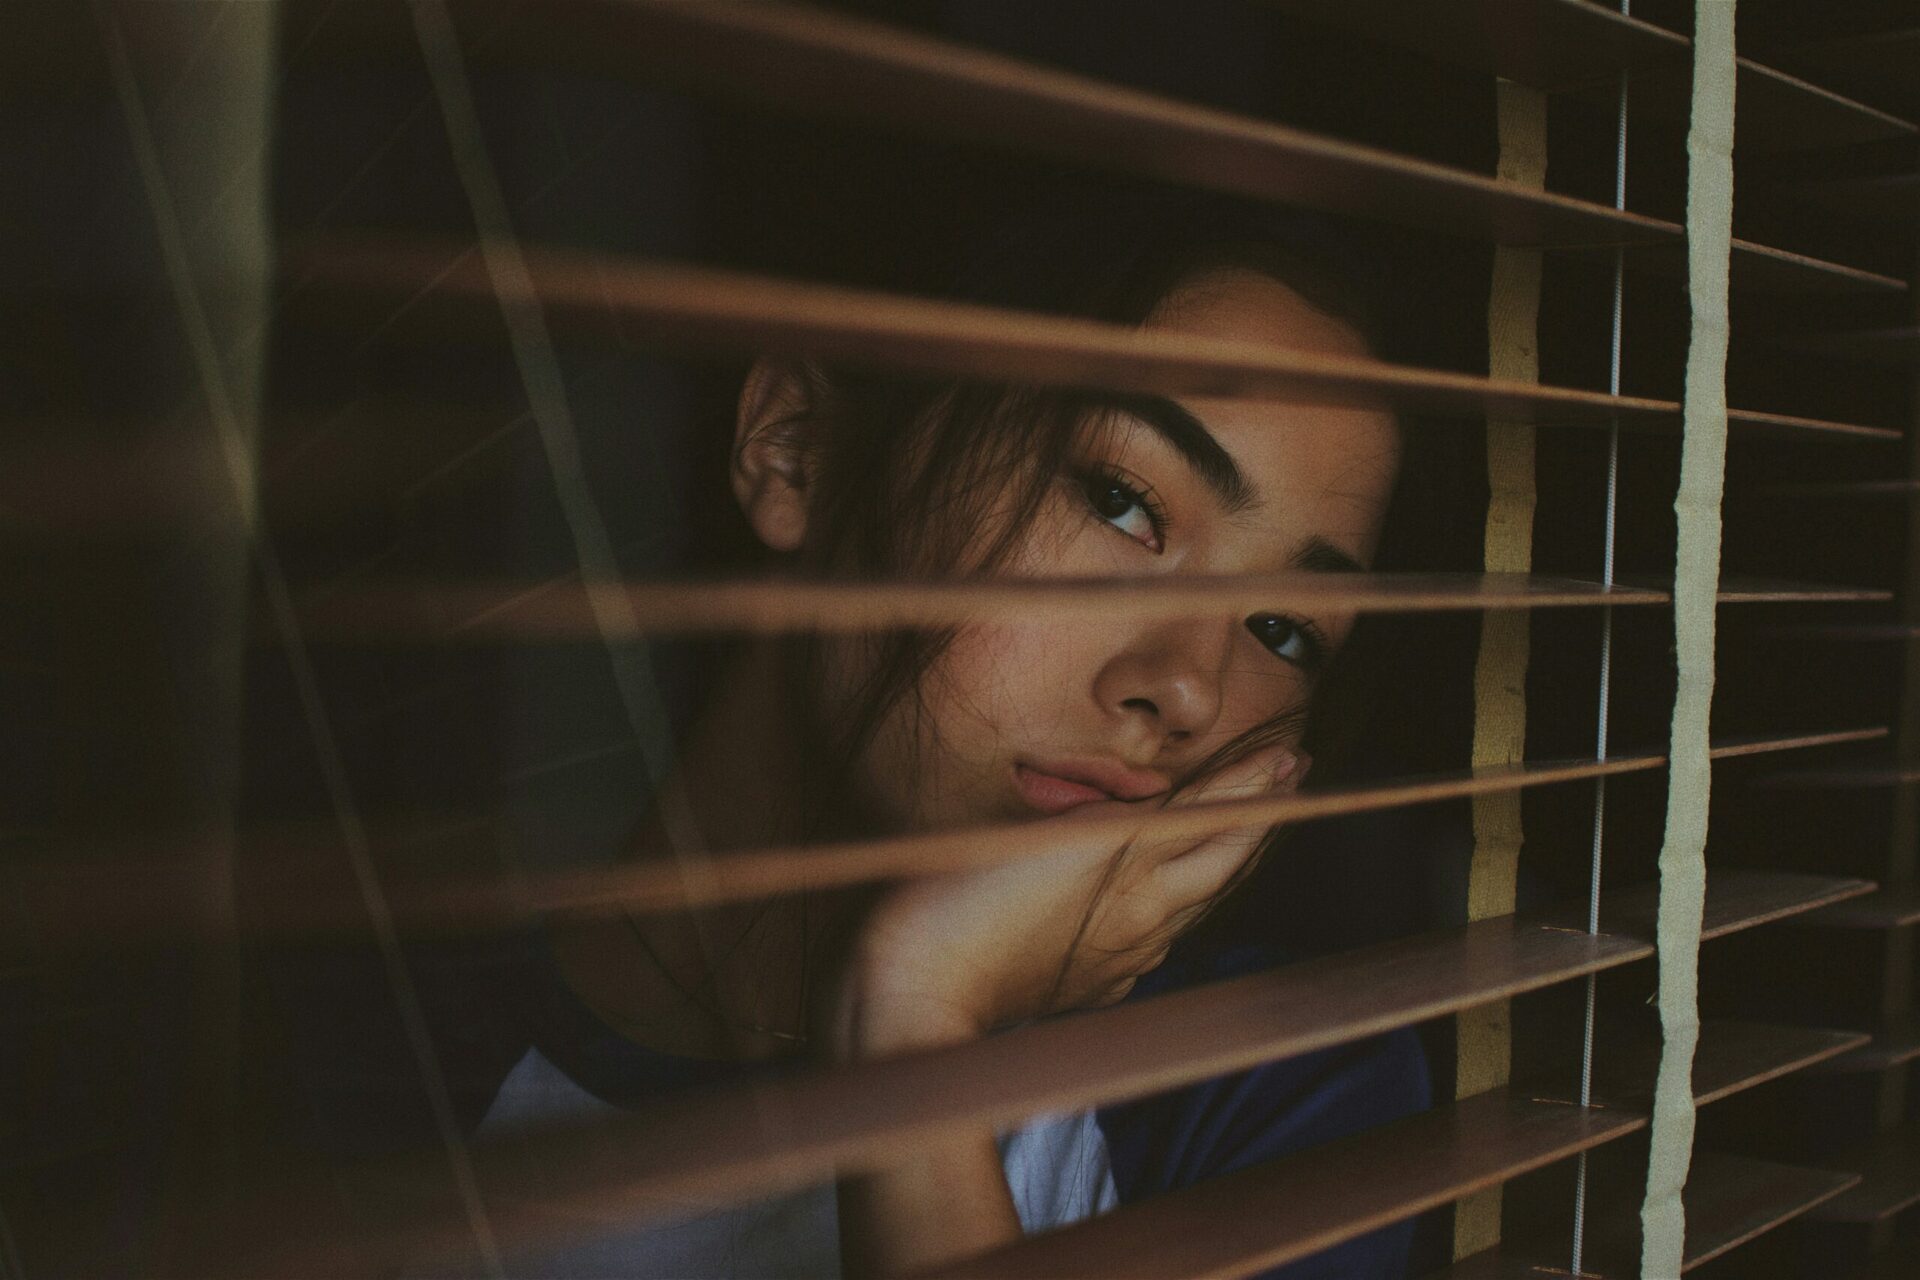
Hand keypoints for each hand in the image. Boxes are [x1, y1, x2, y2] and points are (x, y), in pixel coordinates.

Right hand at [822, 744, 1305, 1059]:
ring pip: (1187, 904)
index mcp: (1136, 878)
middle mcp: (1141, 923)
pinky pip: (1147, 942)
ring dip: (1217, 860)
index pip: (1218, 820)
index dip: (1257, 784)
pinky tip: (1159, 908)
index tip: (1293, 755)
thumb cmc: (966, 910)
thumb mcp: (1054, 837)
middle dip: (1255, 821)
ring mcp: (1114, 959)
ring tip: (1234, 828)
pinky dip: (1169, 907)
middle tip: (1286, 780)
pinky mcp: (1084, 986)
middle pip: (1219, 865)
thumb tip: (1204, 802)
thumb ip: (1128, 815)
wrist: (914, 1004)